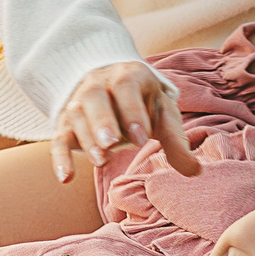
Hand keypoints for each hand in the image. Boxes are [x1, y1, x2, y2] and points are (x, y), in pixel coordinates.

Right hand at [49, 59, 199, 183]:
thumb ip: (177, 142)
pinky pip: (59, 139)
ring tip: (101, 161)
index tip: (141, 138)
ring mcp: (78, 103)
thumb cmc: (143, 104)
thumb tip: (195, 171)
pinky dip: (60, 158)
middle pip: (94, 97)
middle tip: (111, 143)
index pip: (126, 87)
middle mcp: (98, 84)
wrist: (113, 87)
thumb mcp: (162, 116)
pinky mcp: (65, 124)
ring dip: (86, 138)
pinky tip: (66, 178)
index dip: (132, 111)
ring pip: (76, 115)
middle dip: (102, 121)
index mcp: (128, 77)